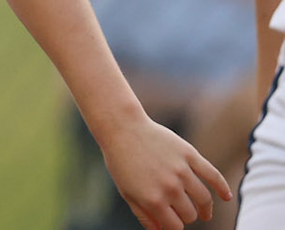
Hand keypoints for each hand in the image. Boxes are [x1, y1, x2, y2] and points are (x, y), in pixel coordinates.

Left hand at [96, 114, 232, 227]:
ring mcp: (181, 171)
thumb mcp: (127, 192)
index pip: (175, 226)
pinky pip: (212, 175)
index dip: (174, 227)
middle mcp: (169, 187)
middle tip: (182, 213)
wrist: (122, 127)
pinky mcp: (189, 154)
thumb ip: (144, 216)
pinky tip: (227, 197)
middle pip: (190, 214)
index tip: (173, 223)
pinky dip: (223, 188)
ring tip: (204, 213)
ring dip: (204, 209)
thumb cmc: (121, 161)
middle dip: (186, 216)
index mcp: (153, 200)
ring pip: (203, 199)